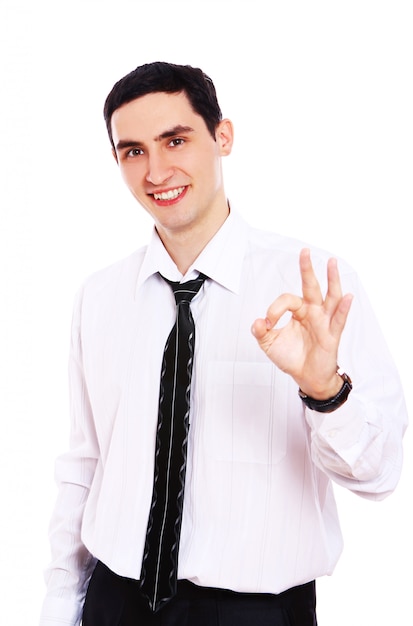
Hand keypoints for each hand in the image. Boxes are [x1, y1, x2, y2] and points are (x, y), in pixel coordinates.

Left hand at [251, 248, 352, 398]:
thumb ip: (261, 331)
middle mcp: (313, 312)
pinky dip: (343, 308)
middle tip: (304, 251)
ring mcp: (324, 322)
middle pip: (311, 287)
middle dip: (307, 269)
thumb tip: (258, 321)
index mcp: (299, 311)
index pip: (287, 300)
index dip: (275, 308)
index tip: (268, 323)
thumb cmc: (291, 357)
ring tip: (332, 263)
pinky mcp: (332, 335)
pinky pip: (339, 320)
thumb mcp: (269, 344)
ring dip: (332, 279)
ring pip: (330, 296)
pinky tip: (347, 297)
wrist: (306, 377)